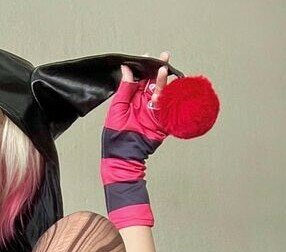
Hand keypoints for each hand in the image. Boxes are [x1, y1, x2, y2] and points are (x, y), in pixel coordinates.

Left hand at [100, 51, 174, 228]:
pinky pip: (169, 107)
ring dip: (164, 81)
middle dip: (158, 70)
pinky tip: (172, 86)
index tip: (147, 57)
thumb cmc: (115, 138)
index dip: (144, 68)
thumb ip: (123, 90)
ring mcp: (153, 112)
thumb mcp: (117, 110)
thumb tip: (126, 69)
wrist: (123, 159)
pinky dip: (171, 97)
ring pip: (162, 92)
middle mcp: (143, 104)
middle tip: (164, 57)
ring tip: (165, 70)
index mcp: (131, 100)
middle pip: (153, 83)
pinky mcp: (161, 122)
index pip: (139, 80)